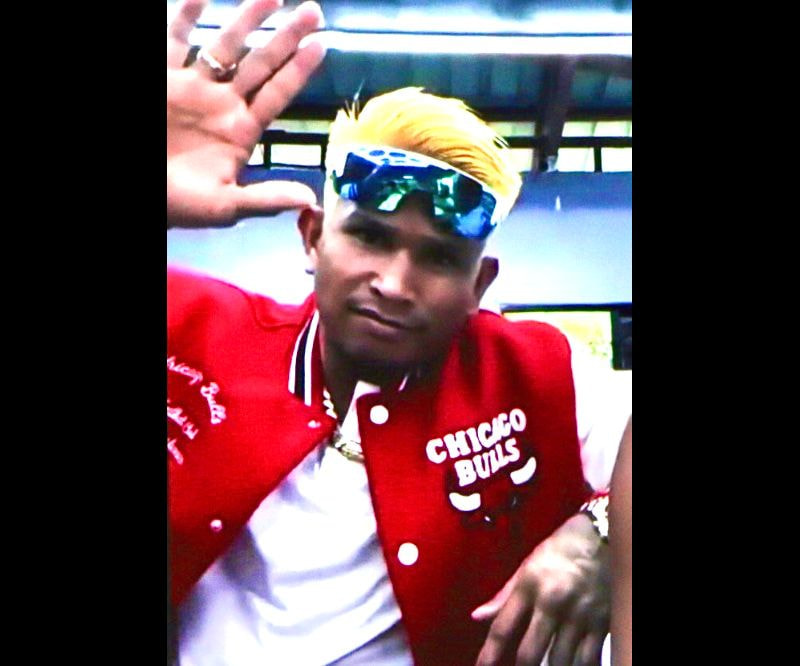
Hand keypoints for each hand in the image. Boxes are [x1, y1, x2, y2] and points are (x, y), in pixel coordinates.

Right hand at [167, 0, 325, 226]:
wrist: (137, 191)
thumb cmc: (178, 204)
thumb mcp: (224, 207)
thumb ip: (265, 199)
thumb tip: (310, 200)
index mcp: (241, 131)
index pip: (276, 95)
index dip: (298, 70)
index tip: (322, 45)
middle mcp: (221, 104)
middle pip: (260, 63)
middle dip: (285, 37)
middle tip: (313, 11)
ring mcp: (192, 87)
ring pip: (224, 46)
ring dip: (246, 20)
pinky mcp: (163, 78)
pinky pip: (175, 40)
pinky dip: (186, 16)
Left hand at [472, 513, 609, 665]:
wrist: (600, 538)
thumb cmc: (560, 549)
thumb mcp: (527, 566)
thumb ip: (504, 596)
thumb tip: (478, 616)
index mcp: (530, 587)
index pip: (503, 628)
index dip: (490, 654)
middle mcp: (553, 603)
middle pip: (531, 652)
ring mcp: (579, 615)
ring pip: (561, 661)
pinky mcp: (602, 623)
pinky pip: (589, 658)